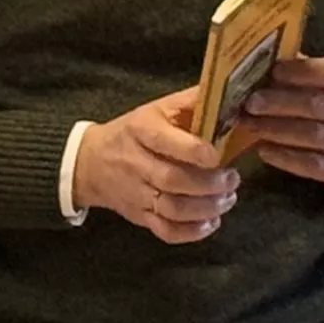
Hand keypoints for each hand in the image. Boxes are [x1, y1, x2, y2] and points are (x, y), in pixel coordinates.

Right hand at [71, 89, 241, 243]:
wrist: (91, 162)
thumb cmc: (133, 132)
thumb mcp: (156, 109)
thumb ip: (190, 102)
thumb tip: (229, 90)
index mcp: (141, 131)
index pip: (164, 142)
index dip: (193, 151)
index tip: (217, 154)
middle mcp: (136, 163)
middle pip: (173, 180)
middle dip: (209, 184)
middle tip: (232, 179)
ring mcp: (137, 193)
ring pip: (173, 209)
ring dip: (207, 208)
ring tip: (227, 199)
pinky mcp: (140, 216)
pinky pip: (166, 231)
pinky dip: (192, 232)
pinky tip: (211, 222)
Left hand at [241, 52, 323, 193]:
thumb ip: (313, 74)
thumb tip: (270, 62)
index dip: (303, 72)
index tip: (273, 72)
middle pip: (321, 106)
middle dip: (281, 102)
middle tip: (251, 102)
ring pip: (315, 135)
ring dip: (277, 129)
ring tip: (250, 124)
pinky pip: (314, 166)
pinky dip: (286, 158)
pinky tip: (264, 150)